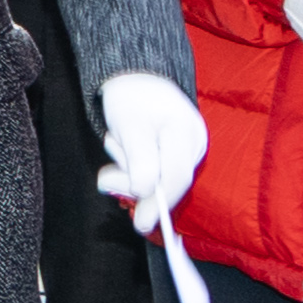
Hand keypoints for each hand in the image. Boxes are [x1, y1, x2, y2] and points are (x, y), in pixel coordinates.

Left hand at [89, 71, 209, 229]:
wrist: (136, 78)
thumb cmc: (131, 98)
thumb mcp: (129, 126)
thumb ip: (139, 160)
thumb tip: (144, 192)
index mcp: (186, 130)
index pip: (176, 177)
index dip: (158, 203)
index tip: (140, 223)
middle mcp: (195, 142)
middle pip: (169, 181)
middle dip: (135, 183)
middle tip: (108, 177)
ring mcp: (190, 148)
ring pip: (159, 178)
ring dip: (131, 170)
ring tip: (119, 143)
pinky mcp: (179, 153)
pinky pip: (157, 172)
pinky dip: (137, 167)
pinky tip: (130, 151)